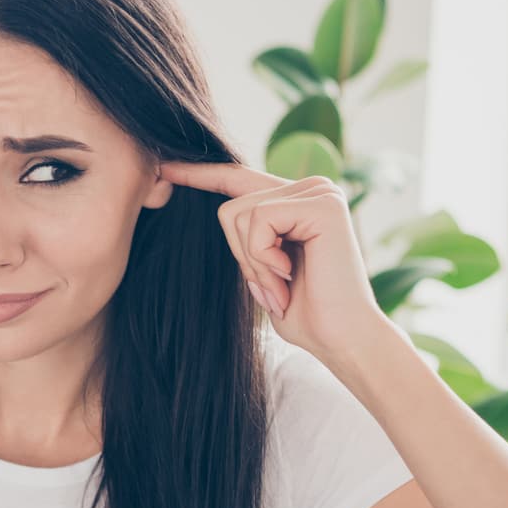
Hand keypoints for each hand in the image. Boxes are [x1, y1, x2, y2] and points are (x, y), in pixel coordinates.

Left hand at [160, 163, 392, 362]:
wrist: (342, 338)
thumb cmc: (304, 312)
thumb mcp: (262, 269)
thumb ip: (246, 238)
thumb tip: (217, 213)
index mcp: (297, 200)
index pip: (239, 179)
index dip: (201, 175)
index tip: (165, 168)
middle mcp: (312, 187)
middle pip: (231, 205)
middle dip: (241, 256)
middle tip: (273, 288)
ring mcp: (320, 192)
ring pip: (239, 214)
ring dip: (253, 262)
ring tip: (283, 286)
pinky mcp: (323, 204)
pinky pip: (259, 221)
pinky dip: (264, 257)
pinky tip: (291, 275)